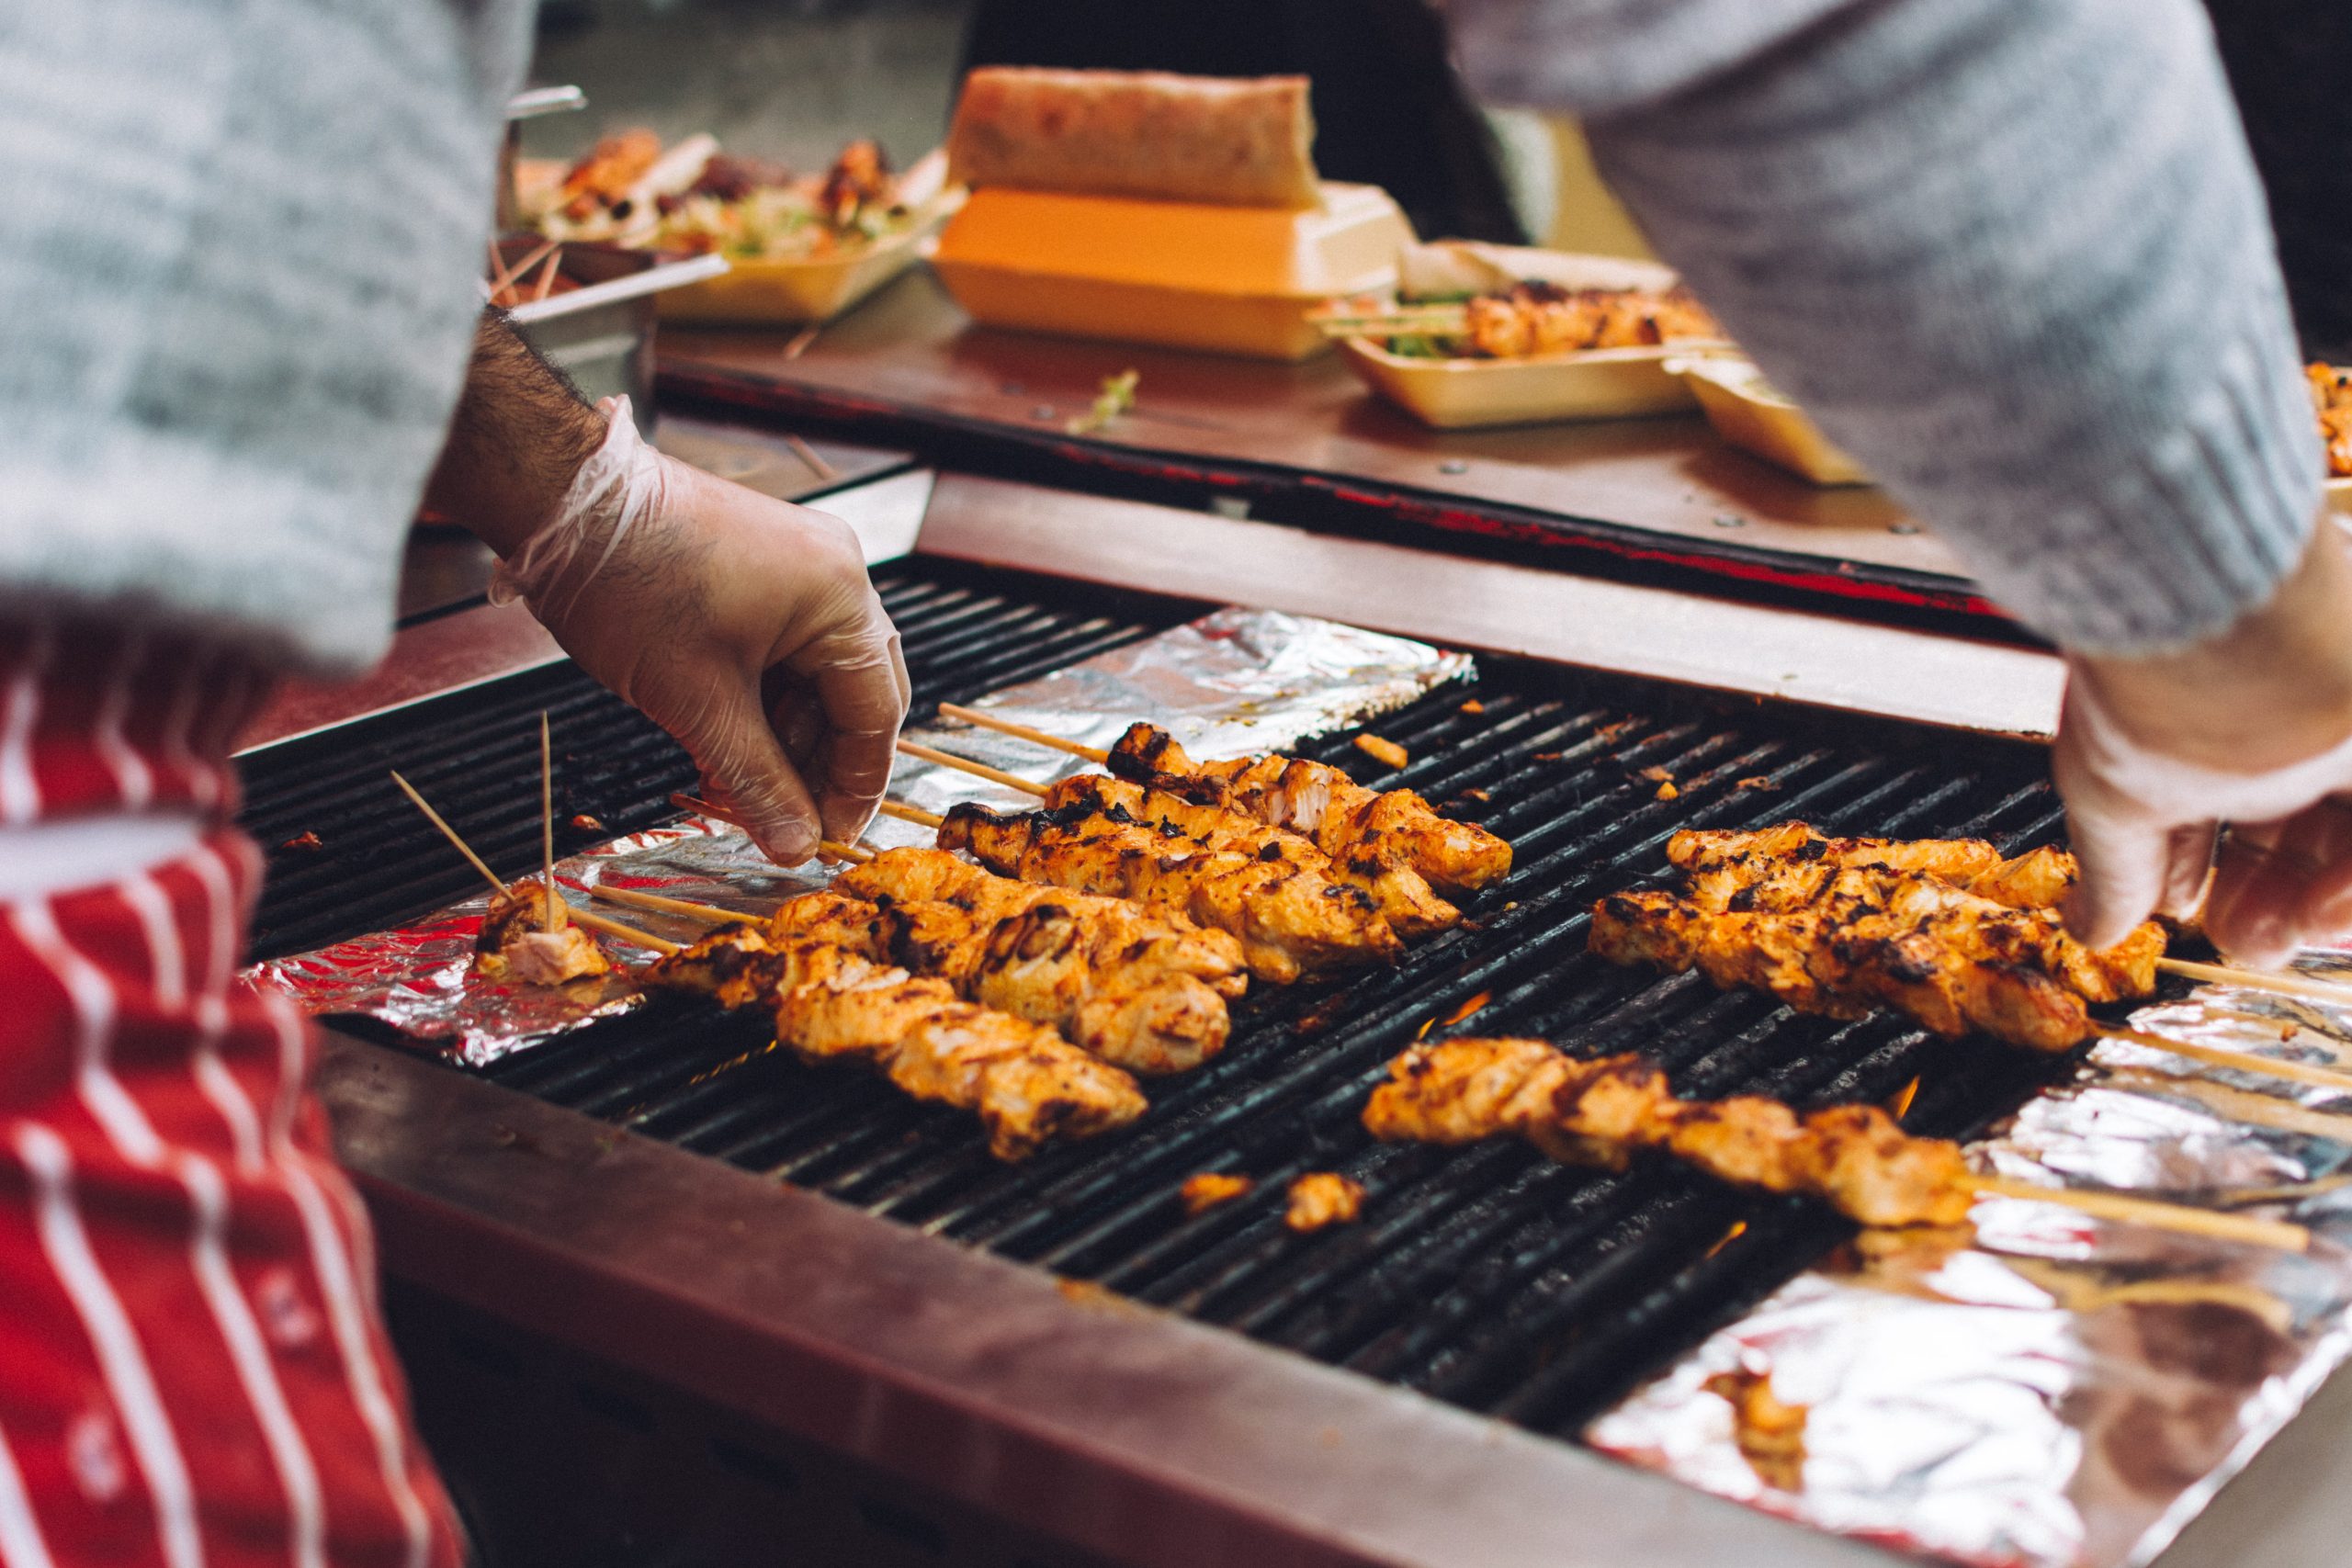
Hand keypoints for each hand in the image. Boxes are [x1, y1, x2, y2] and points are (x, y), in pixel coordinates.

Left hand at [491, 398, 908, 863]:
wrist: (562, 502)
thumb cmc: (628, 585)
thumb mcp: (698, 702)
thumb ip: (757, 781)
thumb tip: (796, 847)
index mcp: (840, 599)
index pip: (876, 714)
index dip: (855, 786)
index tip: (828, 840)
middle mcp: (835, 574)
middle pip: (853, 694)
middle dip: (817, 764)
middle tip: (785, 821)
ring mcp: (799, 564)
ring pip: (814, 676)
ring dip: (782, 737)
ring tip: (739, 787)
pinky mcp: (762, 565)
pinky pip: (784, 648)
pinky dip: (762, 700)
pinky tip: (726, 742)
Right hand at [2055, 519, 2351, 964]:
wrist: (2228, 614)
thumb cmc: (2165, 676)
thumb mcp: (2117, 794)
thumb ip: (2115, 871)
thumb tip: (2089, 924)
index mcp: (2217, 716)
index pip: (2224, 807)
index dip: (2200, 868)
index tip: (2183, 906)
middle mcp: (2297, 714)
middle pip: (2299, 828)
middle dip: (2269, 900)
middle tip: (2248, 939)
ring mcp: (2343, 723)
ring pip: (2345, 830)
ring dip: (2318, 902)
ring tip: (2284, 932)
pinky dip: (2351, 885)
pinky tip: (2324, 911)